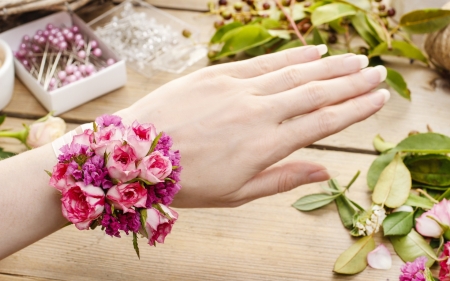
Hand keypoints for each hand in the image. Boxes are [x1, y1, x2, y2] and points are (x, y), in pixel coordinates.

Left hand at [118, 45, 388, 207]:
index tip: (378, 100)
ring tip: (356, 60)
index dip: (355, 109)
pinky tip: (313, 51)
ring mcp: (238, 89)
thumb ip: (283, 179)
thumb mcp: (236, 194)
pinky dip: (291, 55)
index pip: (323, 122)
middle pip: (317, 92)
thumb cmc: (186, 180)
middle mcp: (258, 113)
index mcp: (265, 147)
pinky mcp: (217, 74)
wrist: (133, 154)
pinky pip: (263, 62)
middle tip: (379, 74)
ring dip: (330, 65)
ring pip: (295, 73)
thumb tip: (324, 172)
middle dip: (352, 82)